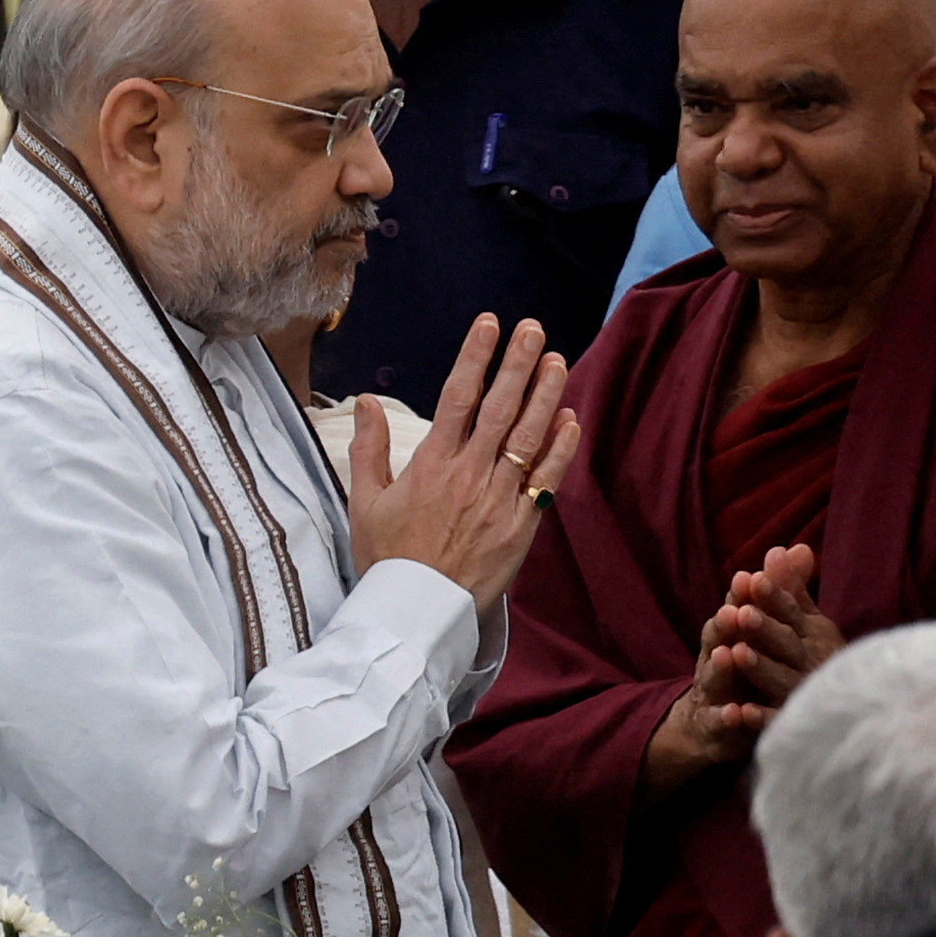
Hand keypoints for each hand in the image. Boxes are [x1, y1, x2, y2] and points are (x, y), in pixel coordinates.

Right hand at [349, 313, 578, 606]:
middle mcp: (469, 473)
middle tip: (533, 329)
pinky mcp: (521, 524)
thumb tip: (367, 401)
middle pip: (500, 407)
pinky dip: (561, 447)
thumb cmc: (386, 557)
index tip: (489, 325)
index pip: (458, 397)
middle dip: (519, 363)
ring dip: (546, 394)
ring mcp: (499, 498)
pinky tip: (571, 418)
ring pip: (529, 436)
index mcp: (430, 464)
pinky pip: (547, 478)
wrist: (417, 611)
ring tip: (558, 360)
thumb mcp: (364, 501)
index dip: (476, 357)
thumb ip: (368, 448)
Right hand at [639, 542, 837, 792]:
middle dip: (726, 625)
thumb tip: (798, 547)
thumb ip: (780, 592)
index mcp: (730, 636)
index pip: (733, 610)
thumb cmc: (743, 669)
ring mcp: (713, 693)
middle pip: (718, 640)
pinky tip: (737, 714)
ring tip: (729, 654)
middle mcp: (717, 659)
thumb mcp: (759, 630)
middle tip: (735, 612)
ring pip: (713, 677)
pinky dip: (727, 718)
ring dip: (720, 667)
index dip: (740, 597)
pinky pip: (720, 723)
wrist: (707, 725)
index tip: (748, 578)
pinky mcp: (715, 727)